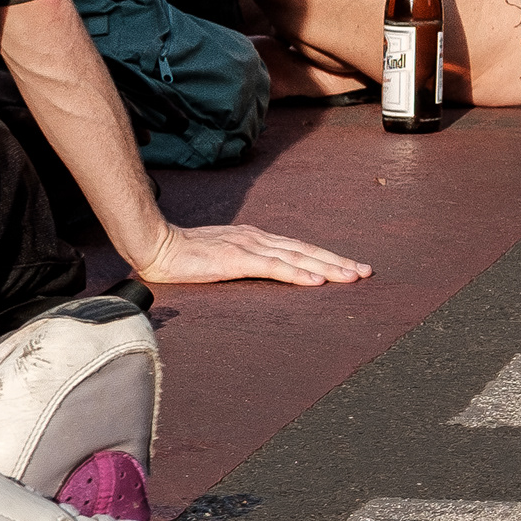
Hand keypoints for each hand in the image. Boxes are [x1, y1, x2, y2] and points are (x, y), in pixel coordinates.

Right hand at [134, 221, 370, 290]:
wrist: (155, 245)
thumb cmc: (182, 254)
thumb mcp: (221, 256)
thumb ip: (242, 261)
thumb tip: (260, 271)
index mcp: (255, 238)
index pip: (298, 248)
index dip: (325, 257)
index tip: (349, 266)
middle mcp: (258, 239)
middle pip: (307, 250)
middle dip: (338, 261)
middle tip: (366, 272)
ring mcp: (248, 247)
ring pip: (298, 257)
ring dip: (328, 268)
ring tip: (352, 276)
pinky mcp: (236, 259)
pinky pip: (274, 268)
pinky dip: (298, 274)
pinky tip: (316, 281)